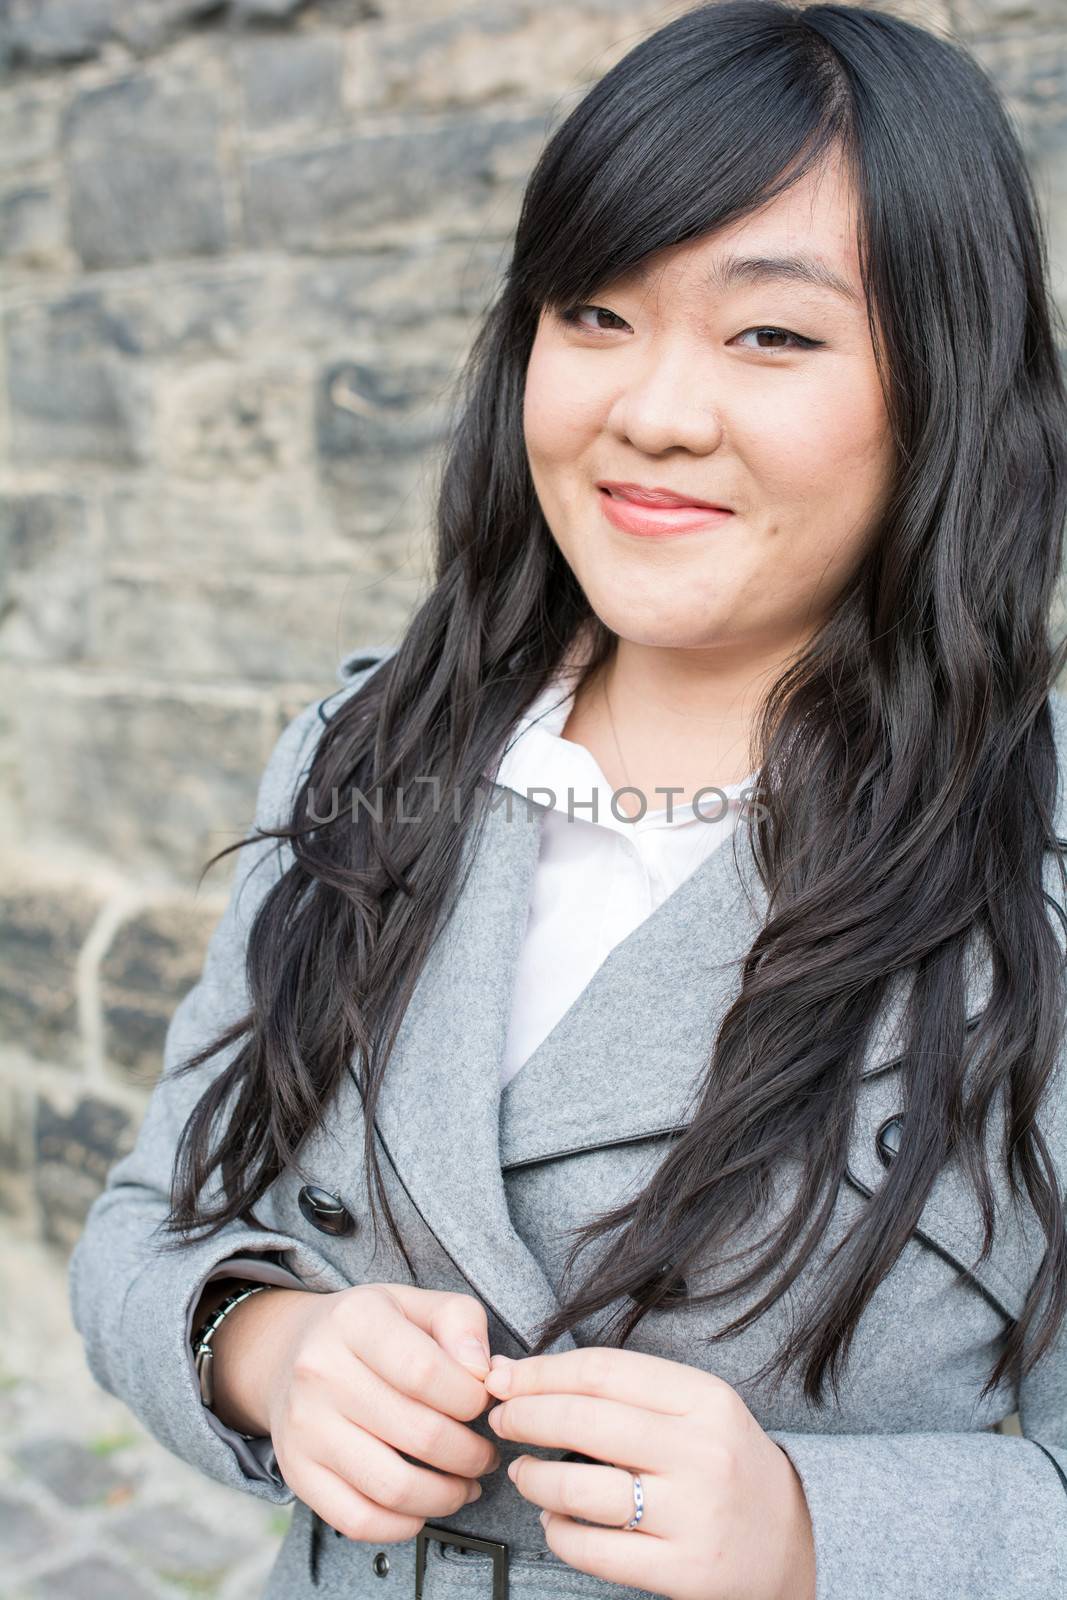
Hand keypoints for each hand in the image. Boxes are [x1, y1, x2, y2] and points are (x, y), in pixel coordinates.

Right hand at [261, 1283, 500, 1542]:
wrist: (288, 1352)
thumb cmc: (366, 1330)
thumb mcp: (414, 1301)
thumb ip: (460, 1322)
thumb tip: (482, 1371)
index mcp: (353, 1318)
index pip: (427, 1372)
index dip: (471, 1398)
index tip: (484, 1402)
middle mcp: (321, 1372)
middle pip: (420, 1434)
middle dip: (471, 1453)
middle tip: (485, 1452)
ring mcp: (305, 1427)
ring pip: (393, 1488)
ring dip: (447, 1496)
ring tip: (464, 1483)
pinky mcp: (297, 1472)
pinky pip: (358, 1521)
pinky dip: (403, 1524)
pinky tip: (423, 1505)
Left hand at [483, 1347, 814, 1599]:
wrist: (793, 1538)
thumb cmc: (727, 1462)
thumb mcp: (698, 1408)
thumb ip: (628, 1391)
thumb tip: (530, 1376)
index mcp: (705, 1400)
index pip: (602, 1371)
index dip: (541, 1372)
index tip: (507, 1377)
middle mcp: (702, 1453)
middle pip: (584, 1422)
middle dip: (525, 1416)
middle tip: (500, 1418)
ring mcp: (694, 1515)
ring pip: (581, 1488)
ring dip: (534, 1477)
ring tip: (524, 1472)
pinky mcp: (684, 1571)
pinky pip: (596, 1550)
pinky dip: (558, 1532)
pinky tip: (554, 1518)